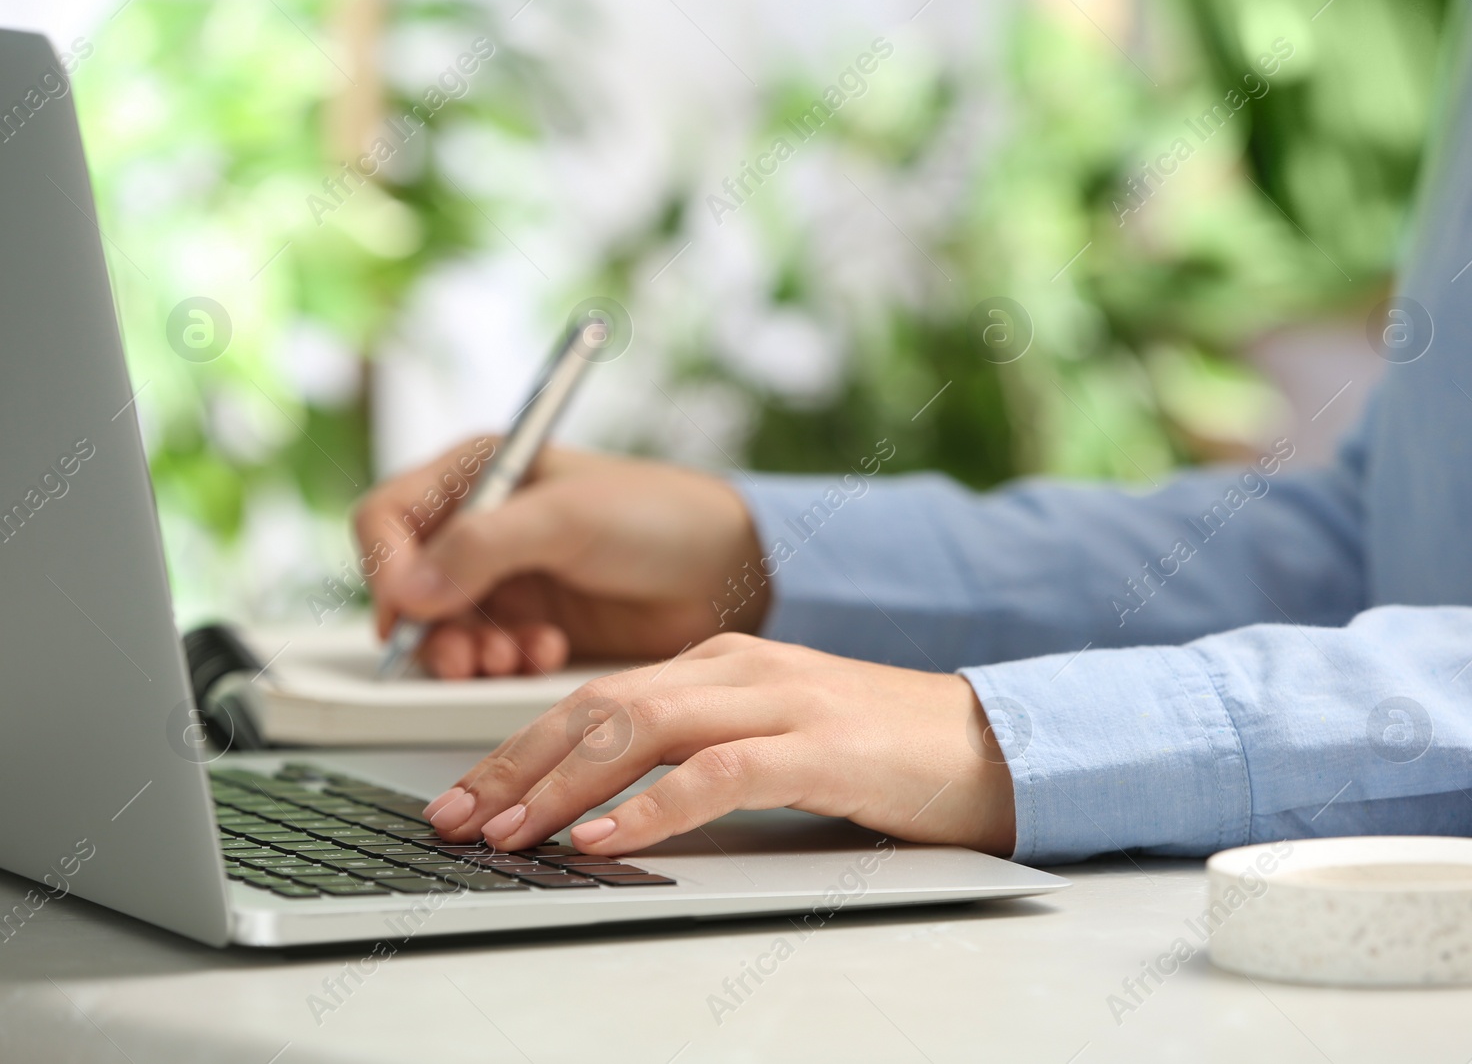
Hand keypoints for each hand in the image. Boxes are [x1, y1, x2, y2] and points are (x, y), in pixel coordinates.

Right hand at [353, 440, 766, 677]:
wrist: (731, 571)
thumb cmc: (661, 517)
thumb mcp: (568, 519)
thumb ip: (483, 547)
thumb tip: (409, 589)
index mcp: (481, 473)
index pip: (388, 518)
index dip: (387, 566)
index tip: (410, 608)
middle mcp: (482, 525)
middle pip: (408, 584)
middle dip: (433, 626)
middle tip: (469, 655)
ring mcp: (505, 579)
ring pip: (443, 629)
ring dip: (468, 651)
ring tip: (510, 657)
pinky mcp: (530, 623)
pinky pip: (486, 655)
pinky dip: (504, 664)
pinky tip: (544, 655)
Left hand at [421, 634, 1017, 856]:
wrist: (989, 743)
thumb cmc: (876, 750)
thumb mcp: (771, 735)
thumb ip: (696, 748)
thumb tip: (600, 799)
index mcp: (721, 661)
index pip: (595, 696)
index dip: (518, 747)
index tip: (465, 796)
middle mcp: (739, 668)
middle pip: (599, 705)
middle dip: (516, 765)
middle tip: (456, 818)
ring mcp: (780, 701)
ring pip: (642, 729)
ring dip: (562, 784)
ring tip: (508, 832)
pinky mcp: (819, 747)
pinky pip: (717, 772)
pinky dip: (651, 807)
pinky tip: (603, 837)